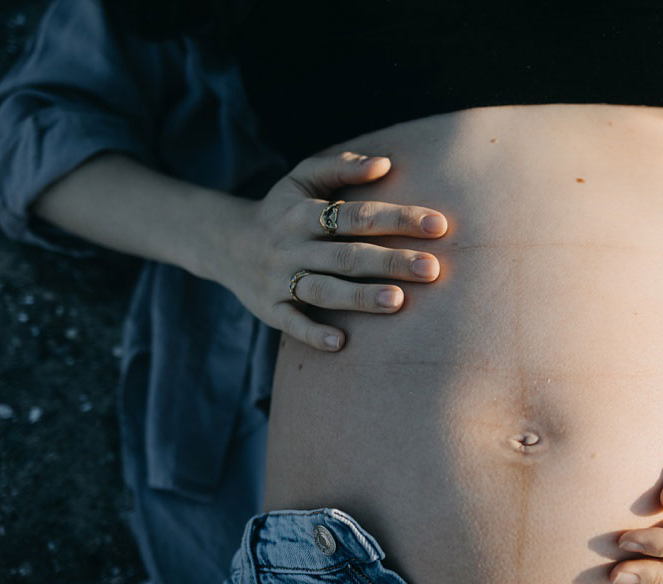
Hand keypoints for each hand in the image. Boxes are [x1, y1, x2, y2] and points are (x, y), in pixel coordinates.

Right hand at [211, 152, 447, 351]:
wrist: (223, 243)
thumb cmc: (282, 209)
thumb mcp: (302, 178)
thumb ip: (342, 166)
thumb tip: (385, 163)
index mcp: (303, 214)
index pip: (357, 215)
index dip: (398, 219)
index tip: (439, 225)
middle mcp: (291, 247)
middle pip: (346, 255)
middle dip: (391, 261)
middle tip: (433, 269)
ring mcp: (279, 280)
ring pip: (323, 290)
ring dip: (360, 297)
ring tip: (399, 301)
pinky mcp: (270, 309)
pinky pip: (291, 323)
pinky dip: (313, 333)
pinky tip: (340, 342)